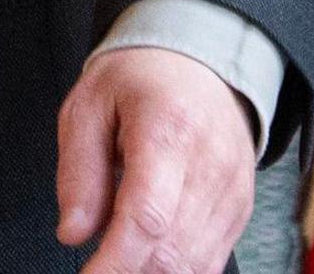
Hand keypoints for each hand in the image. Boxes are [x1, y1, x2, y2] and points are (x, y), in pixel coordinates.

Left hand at [55, 44, 257, 273]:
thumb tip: (73, 233)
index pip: (147, 216)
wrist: (200, 61)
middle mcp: (210, 163)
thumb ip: (78, 170)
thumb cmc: (142, 79)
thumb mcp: (89, 105)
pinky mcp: (240, 208)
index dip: (114, 263)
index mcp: (168, 128)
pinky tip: (149, 259)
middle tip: (95, 269)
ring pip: (194, 265)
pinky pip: (211, 262)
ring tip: (118, 260)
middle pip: (172, 250)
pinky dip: (177, 271)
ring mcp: (231, 189)